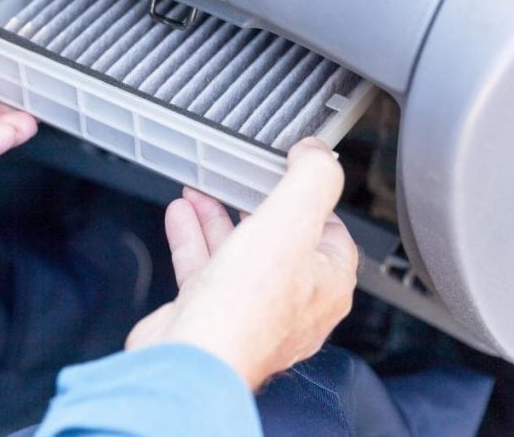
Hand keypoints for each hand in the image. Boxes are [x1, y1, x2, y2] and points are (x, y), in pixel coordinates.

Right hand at [126, 139, 357, 389]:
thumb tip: (318, 153)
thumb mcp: (291, 221)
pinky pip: (205, 269)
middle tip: (244, 178)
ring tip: (204, 188)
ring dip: (219, 216)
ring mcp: (250, 310)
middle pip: (280, 239)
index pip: (333, 231)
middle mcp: (292, 302)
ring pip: (239, 252)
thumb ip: (311, 180)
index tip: (293, 171)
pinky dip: (193, 237)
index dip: (313, 198)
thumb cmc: (246, 307)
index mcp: (326, 284)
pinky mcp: (211, 315)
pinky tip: (181, 214)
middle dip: (257, 203)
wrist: (192, 359)